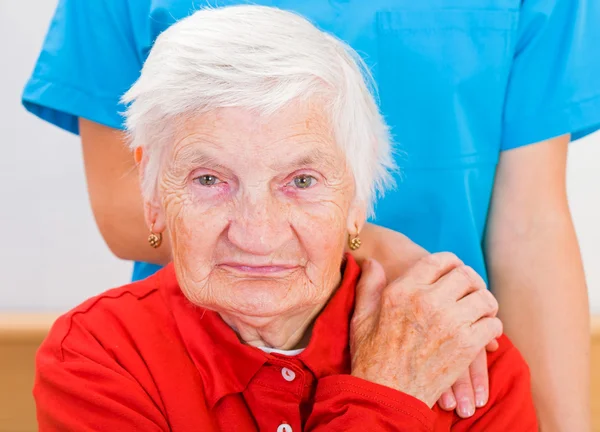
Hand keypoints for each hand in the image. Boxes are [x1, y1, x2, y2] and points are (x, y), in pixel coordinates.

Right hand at [350, 253, 502, 407]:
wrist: (386, 395)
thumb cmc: (371, 356)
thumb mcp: (362, 316)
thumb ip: (368, 285)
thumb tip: (372, 262)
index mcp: (404, 290)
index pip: (439, 260)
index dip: (452, 261)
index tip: (455, 268)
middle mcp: (428, 301)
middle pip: (465, 275)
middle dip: (472, 280)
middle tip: (472, 289)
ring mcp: (450, 323)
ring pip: (484, 298)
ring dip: (485, 303)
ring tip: (480, 310)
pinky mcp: (466, 346)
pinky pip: (492, 325)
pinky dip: (492, 327)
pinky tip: (484, 332)